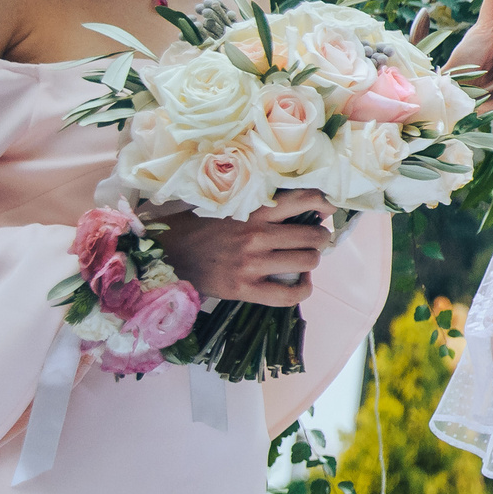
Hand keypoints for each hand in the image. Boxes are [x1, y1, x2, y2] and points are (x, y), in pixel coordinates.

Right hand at [147, 190, 333, 305]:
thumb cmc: (196, 228)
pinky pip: (289, 294)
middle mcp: (256, 235)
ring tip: (304, 259)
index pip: (304, 198)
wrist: (165, 255)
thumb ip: (256, 203)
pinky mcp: (244, 289)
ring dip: (312, 261)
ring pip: (307, 262)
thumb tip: (294, 204)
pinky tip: (300, 283)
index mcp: (252, 209)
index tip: (327, 208)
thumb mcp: (225, 204)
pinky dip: (303, 290)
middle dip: (320, 238)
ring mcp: (251, 263)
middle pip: (313, 236)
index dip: (324, 203)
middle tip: (314, 240)